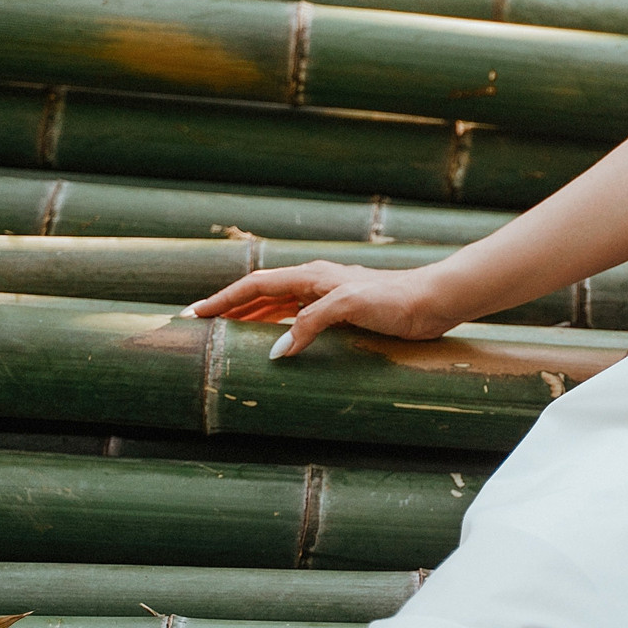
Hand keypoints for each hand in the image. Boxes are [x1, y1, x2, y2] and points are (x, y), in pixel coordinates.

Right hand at [183, 261, 468, 357]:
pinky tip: (273, 342)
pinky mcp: (344, 313)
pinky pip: (299, 319)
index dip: (223, 300)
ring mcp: (329, 297)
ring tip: (225, 335)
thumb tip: (276, 351)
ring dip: (251, 318)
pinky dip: (279, 328)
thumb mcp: (349, 305)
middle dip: (230, 308)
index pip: (255, 285)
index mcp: (312, 276)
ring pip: (279, 306)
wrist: (434, 301)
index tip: (193, 314)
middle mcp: (317, 283)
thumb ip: (311, 323)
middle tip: (199, 326)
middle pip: (262, 294)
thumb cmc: (396, 299)